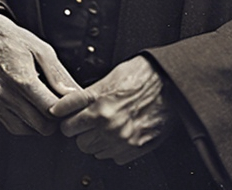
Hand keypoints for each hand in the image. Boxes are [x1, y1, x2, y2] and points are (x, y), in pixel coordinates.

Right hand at [0, 12, 80, 136]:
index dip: (65, 109)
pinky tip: (31, 107)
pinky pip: (14, 127)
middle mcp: (7, 96)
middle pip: (41, 125)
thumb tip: (74, 94)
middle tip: (60, 105)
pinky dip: (27, 123)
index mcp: (22, 79)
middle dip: (55, 118)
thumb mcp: (41, 49)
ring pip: (28, 130)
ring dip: (41, 122)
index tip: (70, 102)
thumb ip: (58, 75)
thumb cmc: (12, 40)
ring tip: (45, 105)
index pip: (50, 110)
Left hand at [49, 56, 177, 163]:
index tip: (60, 113)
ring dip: (94, 139)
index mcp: (99, 100)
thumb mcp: (112, 75)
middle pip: (74, 136)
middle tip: (86, 118)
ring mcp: (119, 138)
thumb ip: (91, 92)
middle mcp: (106, 121)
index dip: (62, 113)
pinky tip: (119, 132)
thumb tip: (72, 102)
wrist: (172, 84)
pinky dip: (112, 147)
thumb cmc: (145, 75)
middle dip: (78, 128)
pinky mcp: (133, 148)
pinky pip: (111, 156)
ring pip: (91, 148)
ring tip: (106, 124)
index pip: (64, 114)